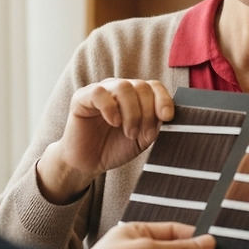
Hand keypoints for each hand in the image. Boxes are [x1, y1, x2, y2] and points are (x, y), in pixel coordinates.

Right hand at [37, 79, 174, 203]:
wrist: (88, 162)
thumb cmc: (114, 148)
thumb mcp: (142, 139)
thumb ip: (154, 124)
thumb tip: (166, 115)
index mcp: (135, 96)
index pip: (154, 86)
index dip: (163, 99)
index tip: (167, 117)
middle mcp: (119, 89)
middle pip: (141, 86)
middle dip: (146, 112)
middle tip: (140, 134)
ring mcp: (101, 91)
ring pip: (123, 87)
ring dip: (131, 113)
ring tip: (129, 133)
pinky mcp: (82, 98)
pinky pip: (99, 93)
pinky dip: (110, 108)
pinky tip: (114, 122)